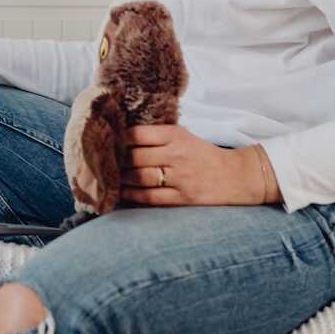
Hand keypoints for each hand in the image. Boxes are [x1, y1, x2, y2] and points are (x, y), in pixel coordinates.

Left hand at [119, 125, 280, 206]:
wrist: (238, 177)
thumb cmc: (204, 155)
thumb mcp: (184, 136)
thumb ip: (157, 136)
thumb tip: (120, 137)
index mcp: (176, 135)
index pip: (137, 134)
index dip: (116, 139)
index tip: (103, 142)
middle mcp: (177, 155)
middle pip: (133, 157)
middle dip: (112, 161)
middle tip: (96, 163)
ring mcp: (180, 178)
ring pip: (138, 178)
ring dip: (117, 179)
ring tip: (104, 179)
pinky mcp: (183, 198)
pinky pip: (149, 198)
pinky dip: (131, 196)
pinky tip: (119, 194)